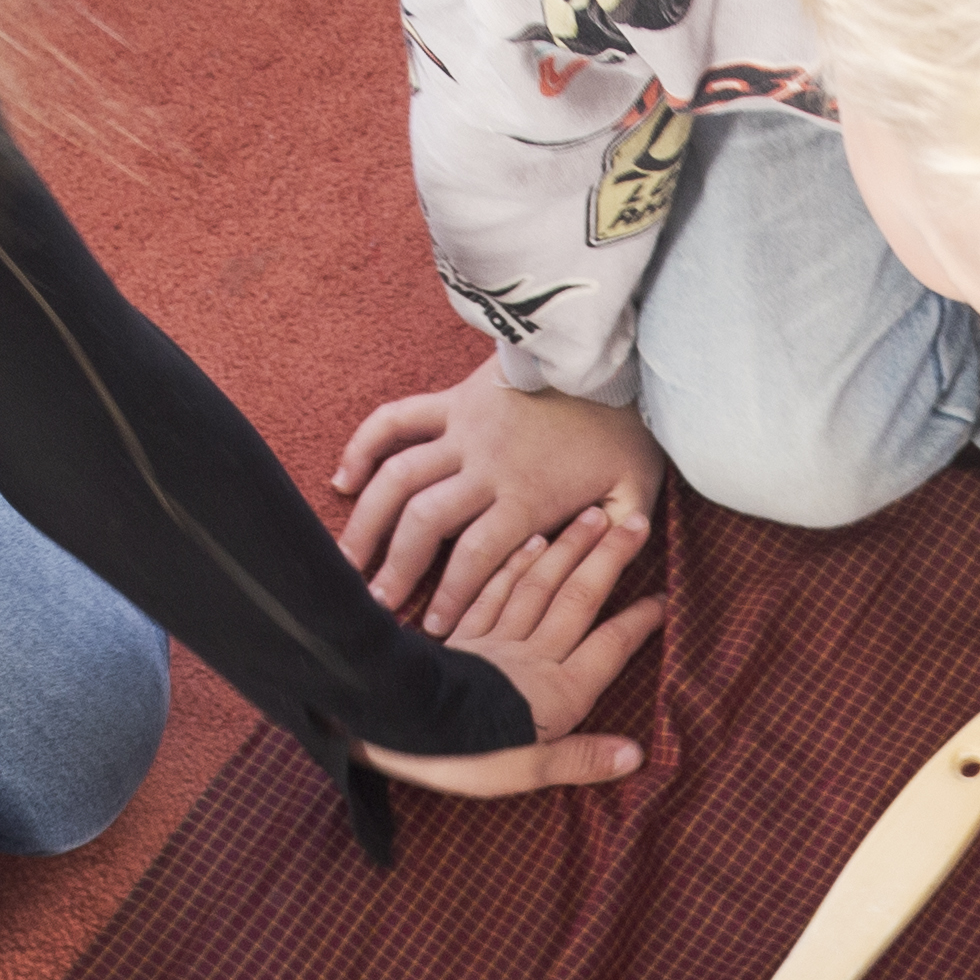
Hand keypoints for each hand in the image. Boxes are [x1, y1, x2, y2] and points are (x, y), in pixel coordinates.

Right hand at [333, 355, 662, 629]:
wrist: (604, 350)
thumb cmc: (623, 424)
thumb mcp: (636, 488)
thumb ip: (619, 538)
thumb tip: (605, 581)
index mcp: (527, 495)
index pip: (477, 556)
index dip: (451, 596)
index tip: (433, 629)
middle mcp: (485, 464)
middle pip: (424, 522)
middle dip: (395, 567)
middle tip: (375, 603)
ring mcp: (462, 428)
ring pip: (397, 476)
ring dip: (367, 520)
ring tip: (348, 560)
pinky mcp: (451, 399)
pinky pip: (394, 420)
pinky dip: (363, 448)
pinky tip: (343, 483)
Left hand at [363, 498, 665, 800]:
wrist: (395, 731)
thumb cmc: (461, 760)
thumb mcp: (527, 774)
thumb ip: (581, 760)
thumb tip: (636, 754)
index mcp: (557, 694)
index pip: (610, 647)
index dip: (639, 622)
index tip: (665, 597)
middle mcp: (532, 658)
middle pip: (578, 600)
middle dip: (609, 560)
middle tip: (637, 524)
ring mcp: (494, 641)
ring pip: (539, 585)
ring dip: (568, 549)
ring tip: (591, 516)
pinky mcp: (461, 637)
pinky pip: (492, 591)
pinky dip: (514, 564)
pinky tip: (528, 543)